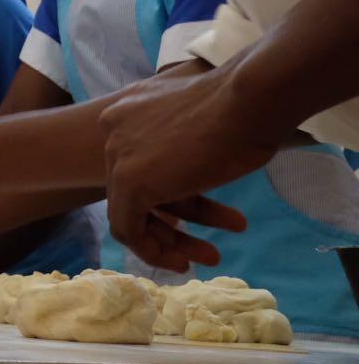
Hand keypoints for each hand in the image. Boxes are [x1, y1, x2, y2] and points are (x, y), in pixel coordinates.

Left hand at [100, 65, 258, 269]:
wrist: (249, 101)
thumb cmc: (243, 109)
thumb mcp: (204, 125)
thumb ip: (185, 146)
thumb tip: (192, 168)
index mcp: (130, 112)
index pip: (145, 163)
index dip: (175, 197)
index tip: (201, 217)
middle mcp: (114, 129)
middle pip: (138, 188)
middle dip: (175, 223)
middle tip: (208, 249)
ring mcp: (118, 154)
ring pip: (132, 211)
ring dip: (171, 242)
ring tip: (211, 259)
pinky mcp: (129, 181)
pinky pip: (128, 228)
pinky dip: (152, 250)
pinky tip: (183, 262)